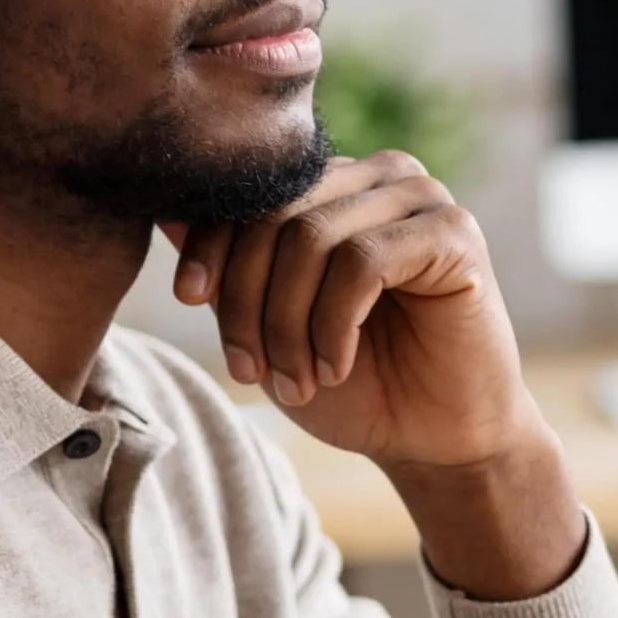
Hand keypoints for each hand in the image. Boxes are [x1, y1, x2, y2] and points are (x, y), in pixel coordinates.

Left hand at [165, 152, 585, 598]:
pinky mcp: (454, 233)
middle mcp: (377, 176)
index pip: (249, 189)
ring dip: (287, 322)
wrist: (434, 441)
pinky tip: (336, 367)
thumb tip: (163, 212)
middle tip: (249, 370)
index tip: (190, 300)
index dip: (209, 242)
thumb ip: (229, 268)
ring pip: (312, 237)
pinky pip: (364, 263)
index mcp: (333, 186)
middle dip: (247, 299)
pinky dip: (334, 324)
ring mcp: (421, 197)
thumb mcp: (269, 325)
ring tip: (294, 382)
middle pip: (274, 212)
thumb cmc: (353, 384)